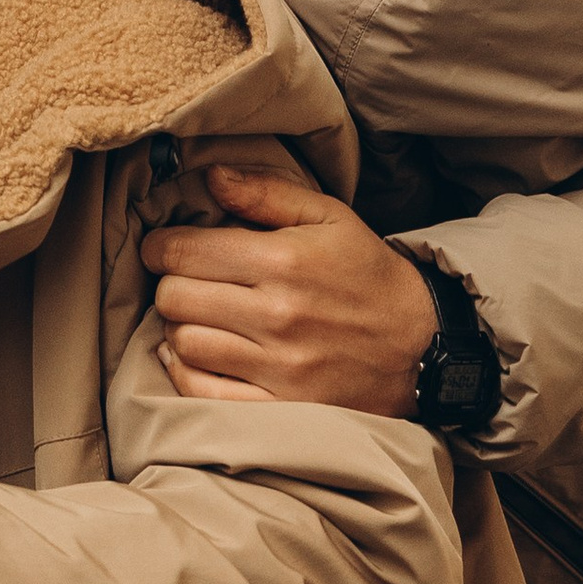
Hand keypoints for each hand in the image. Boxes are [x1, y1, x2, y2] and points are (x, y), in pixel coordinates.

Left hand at [144, 162, 435, 412]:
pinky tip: (194, 355)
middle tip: (185, 282)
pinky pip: (203, 392)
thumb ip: (267, 192)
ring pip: (183, 342)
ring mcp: (278, 366)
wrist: (423, 346)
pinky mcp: (280, 406)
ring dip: (178, 327)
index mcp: (284, 261)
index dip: (160, 246)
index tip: (164, 248)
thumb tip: (211, 176)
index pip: (182, 251)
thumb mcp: (330, 218)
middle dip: (169, 284)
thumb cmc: (369, 275)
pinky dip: (185, 373)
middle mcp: (277, 315)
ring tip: (197, 316)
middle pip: (174, 297)